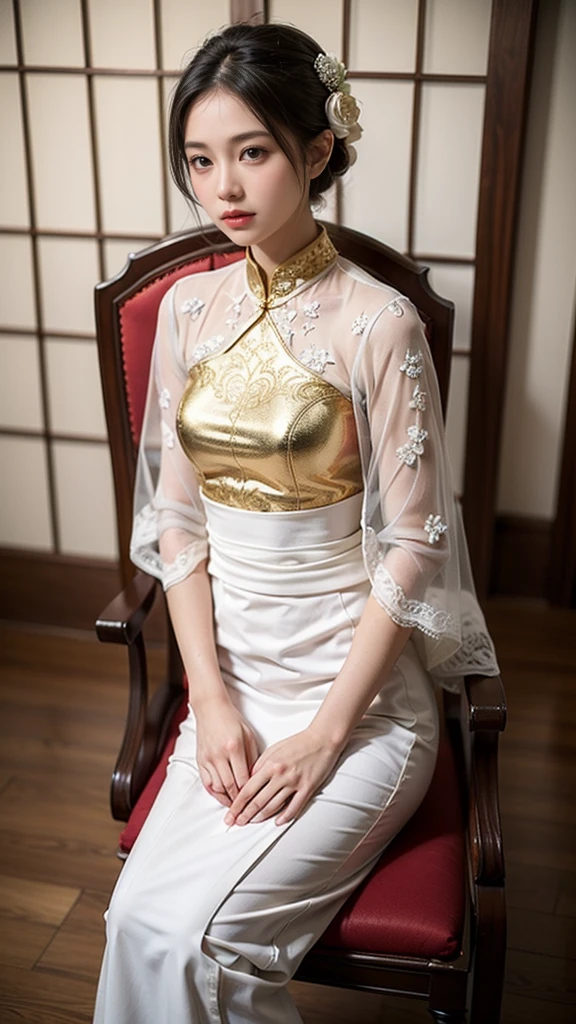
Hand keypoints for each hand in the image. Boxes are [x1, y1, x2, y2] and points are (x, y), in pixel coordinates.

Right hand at [195, 698, 259, 806]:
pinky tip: (222, 796)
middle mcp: (219, 754)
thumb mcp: (248, 735)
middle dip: (238, 800)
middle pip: (229, 786)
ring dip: (226, 798)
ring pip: (216, 787)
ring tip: (235, 805)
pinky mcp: (200, 760)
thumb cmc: (232, 720)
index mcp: (234, 747)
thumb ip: (253, 757)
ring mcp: (207, 758)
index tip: (254, 801)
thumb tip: (255, 778)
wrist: (211, 708)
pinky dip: (214, 792)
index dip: (249, 793)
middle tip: (245, 809)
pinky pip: (206, 782)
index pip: (242, 778)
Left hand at [224, 727, 342, 826]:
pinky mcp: (307, 788)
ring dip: (261, 817)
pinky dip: (285, 817)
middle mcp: (280, 775)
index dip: (237, 804)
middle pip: (258, 801)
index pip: (248, 789)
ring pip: (273, 806)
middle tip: (237, 822)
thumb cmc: (298, 742)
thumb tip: (249, 780)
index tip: (231, 813)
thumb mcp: (274, 749)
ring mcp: (294, 783)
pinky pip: (294, 807)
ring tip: (252, 822)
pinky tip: (277, 822)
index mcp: (270, 764)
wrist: (322, 739)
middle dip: (245, 814)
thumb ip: (260, 764)